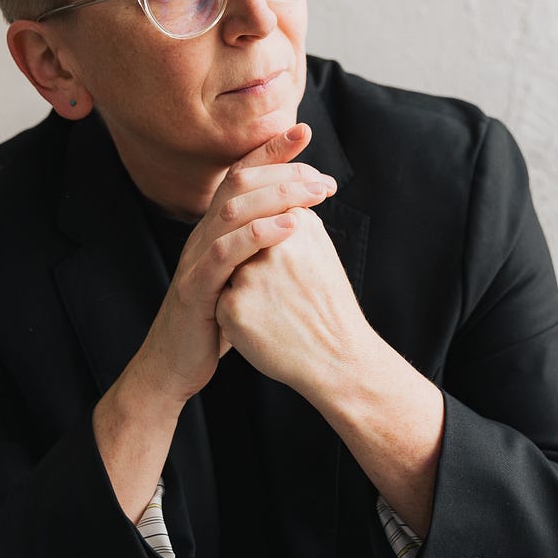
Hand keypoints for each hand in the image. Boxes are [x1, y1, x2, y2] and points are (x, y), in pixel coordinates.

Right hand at [132, 123, 336, 404]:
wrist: (176, 365)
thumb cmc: (215, 321)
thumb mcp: (242, 276)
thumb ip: (261, 248)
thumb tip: (297, 221)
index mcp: (214, 229)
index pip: (241, 176)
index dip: (269, 150)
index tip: (304, 132)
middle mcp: (202, 235)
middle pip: (238, 183)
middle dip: (282, 169)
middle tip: (324, 176)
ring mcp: (195, 260)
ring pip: (233, 210)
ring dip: (278, 195)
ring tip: (316, 193)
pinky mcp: (196, 289)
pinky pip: (225, 253)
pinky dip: (259, 234)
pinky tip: (292, 226)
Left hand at [215, 204, 373, 398]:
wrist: (338, 359)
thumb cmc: (327, 304)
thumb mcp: (319, 249)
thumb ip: (291, 220)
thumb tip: (266, 198)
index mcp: (297, 225)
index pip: (260, 218)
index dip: (266, 246)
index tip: (286, 269)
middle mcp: (273, 245)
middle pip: (240, 243)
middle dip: (251, 264)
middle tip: (281, 291)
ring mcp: (250, 276)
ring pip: (226, 271)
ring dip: (242, 288)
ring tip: (275, 309)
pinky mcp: (232, 307)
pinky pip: (219, 302)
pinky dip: (235, 314)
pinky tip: (264, 327)